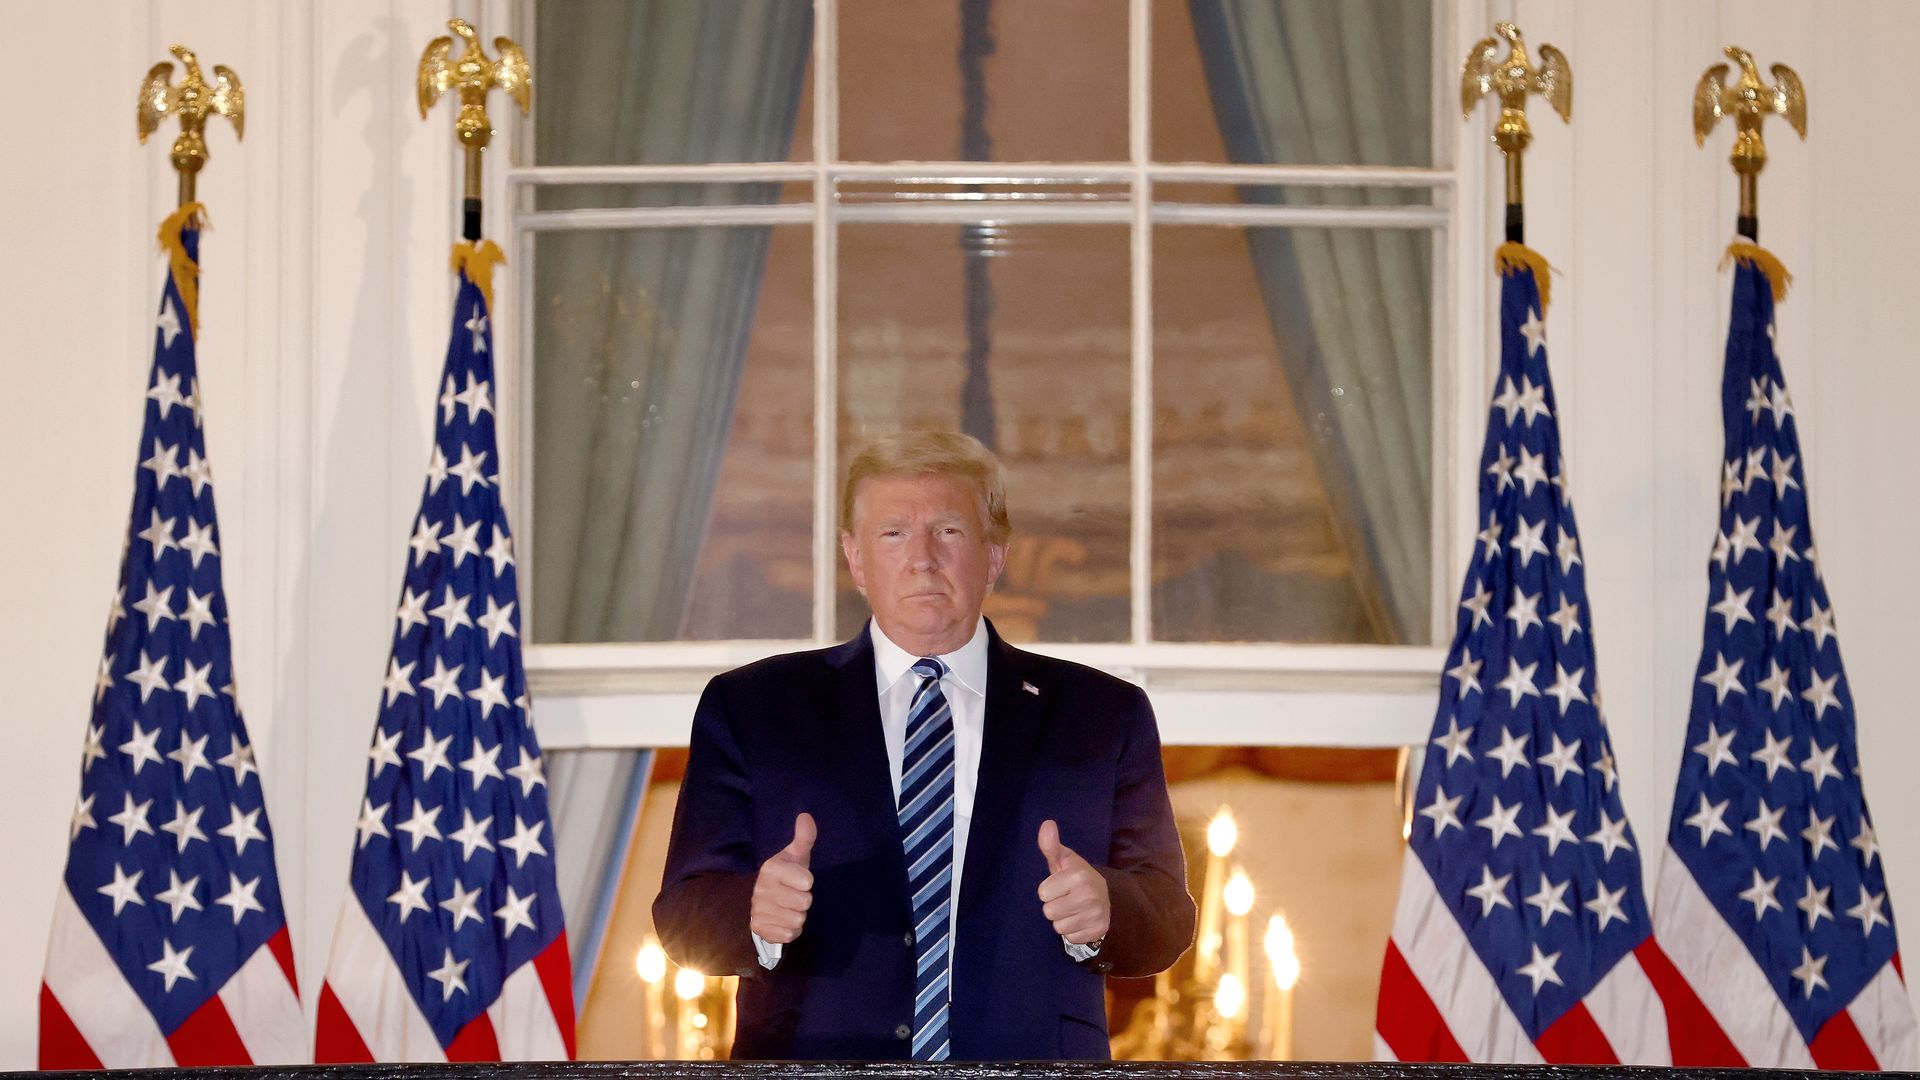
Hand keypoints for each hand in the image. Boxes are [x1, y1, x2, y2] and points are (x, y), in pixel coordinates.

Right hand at [751, 813, 815, 943]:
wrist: (766, 898)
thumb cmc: (787, 874)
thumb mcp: (796, 856)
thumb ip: (804, 838)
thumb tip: (806, 816)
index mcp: (770, 869)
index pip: (807, 882)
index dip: (807, 882)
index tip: (799, 879)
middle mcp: (761, 889)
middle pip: (804, 902)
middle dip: (803, 900)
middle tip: (793, 895)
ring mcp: (758, 910)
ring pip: (797, 920)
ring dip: (797, 916)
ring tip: (788, 907)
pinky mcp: (758, 928)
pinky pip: (788, 934)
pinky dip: (790, 930)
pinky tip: (783, 920)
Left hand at [1037, 819, 1109, 944]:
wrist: (1105, 897)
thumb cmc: (1076, 877)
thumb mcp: (1064, 860)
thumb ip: (1051, 845)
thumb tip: (1046, 824)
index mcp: (1079, 876)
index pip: (1043, 893)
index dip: (1049, 890)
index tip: (1060, 885)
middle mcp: (1089, 896)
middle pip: (1049, 912)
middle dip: (1054, 906)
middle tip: (1066, 898)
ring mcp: (1095, 915)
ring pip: (1059, 927)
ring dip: (1063, 920)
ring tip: (1073, 909)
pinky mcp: (1097, 931)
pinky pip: (1070, 938)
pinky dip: (1073, 930)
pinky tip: (1080, 919)